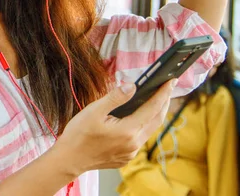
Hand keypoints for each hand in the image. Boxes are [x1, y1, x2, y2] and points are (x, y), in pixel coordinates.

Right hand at [55, 80, 175, 176]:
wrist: (69, 159)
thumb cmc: (78, 134)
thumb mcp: (94, 110)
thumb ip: (115, 97)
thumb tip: (133, 86)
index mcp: (128, 131)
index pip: (152, 108)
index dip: (163, 93)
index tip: (170, 81)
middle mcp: (133, 144)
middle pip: (156, 120)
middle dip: (164, 102)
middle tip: (168, 87)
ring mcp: (131, 153)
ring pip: (149, 130)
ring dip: (154, 114)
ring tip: (156, 100)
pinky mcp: (126, 157)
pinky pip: (140, 139)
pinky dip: (143, 125)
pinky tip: (138, 117)